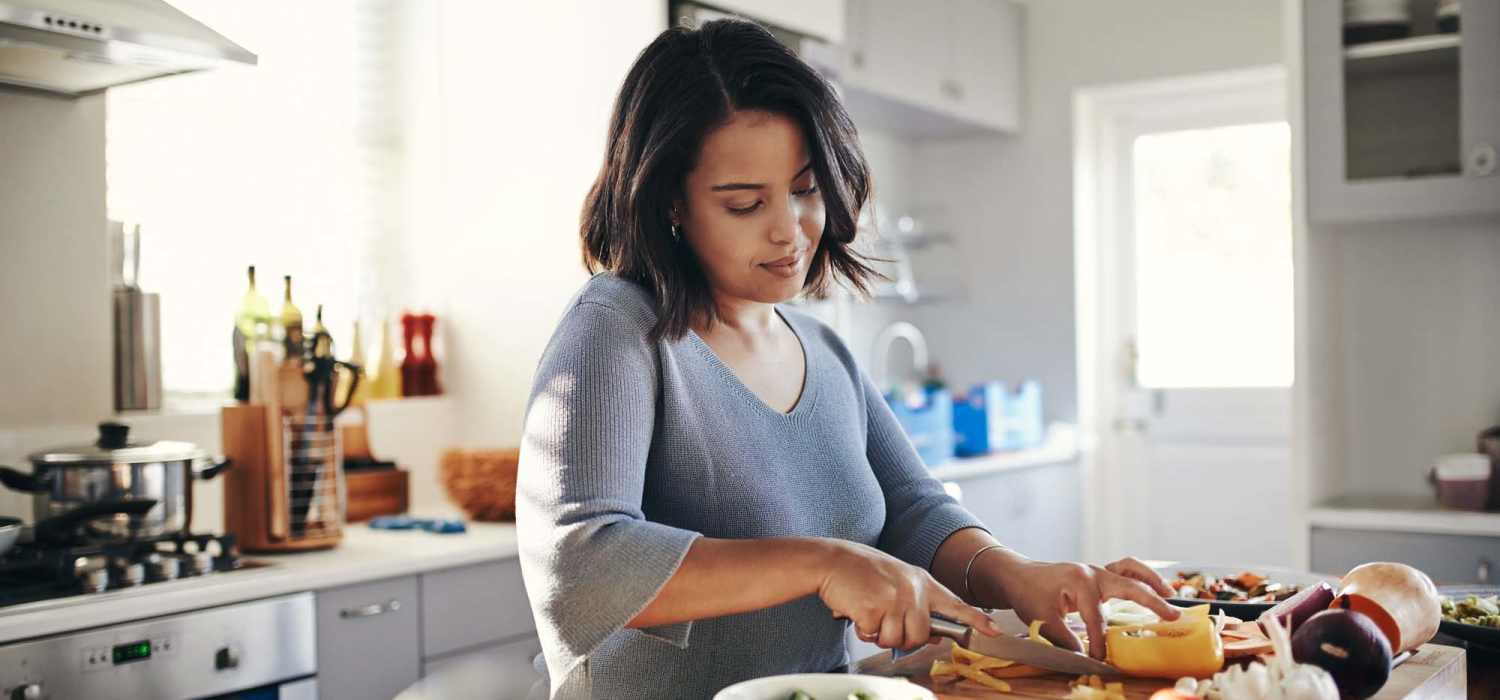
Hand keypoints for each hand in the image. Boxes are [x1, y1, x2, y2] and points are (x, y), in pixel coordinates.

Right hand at [817, 540, 1000, 651]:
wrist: (832, 560)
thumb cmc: (863, 572)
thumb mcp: (898, 581)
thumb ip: (918, 604)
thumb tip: (937, 634)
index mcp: (921, 581)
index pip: (955, 604)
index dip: (976, 620)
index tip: (995, 631)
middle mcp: (912, 590)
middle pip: (920, 635)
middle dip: (902, 637)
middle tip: (884, 621)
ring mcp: (894, 599)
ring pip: (897, 640)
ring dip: (880, 634)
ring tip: (869, 613)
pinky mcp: (873, 609)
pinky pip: (873, 636)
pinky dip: (863, 630)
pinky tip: (857, 612)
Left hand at [975, 554, 1180, 659]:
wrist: (1017, 575)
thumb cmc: (1028, 593)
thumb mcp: (1041, 618)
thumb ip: (1064, 638)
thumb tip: (1084, 656)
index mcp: (1079, 582)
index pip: (1096, 618)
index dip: (1099, 642)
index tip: (1099, 660)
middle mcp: (1093, 572)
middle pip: (1128, 586)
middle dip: (1152, 602)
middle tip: (1172, 617)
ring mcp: (1096, 570)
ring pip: (1130, 570)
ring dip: (1152, 581)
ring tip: (1170, 594)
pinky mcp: (1097, 574)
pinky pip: (1124, 569)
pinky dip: (1140, 576)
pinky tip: (1153, 587)